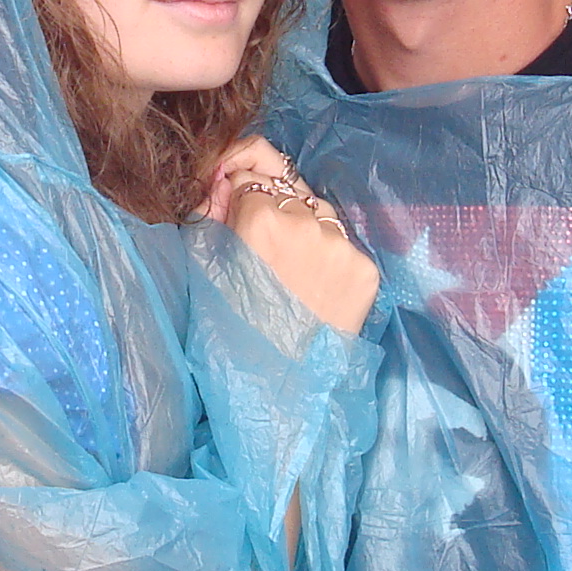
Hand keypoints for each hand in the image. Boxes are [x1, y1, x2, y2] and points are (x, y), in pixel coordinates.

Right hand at [206, 138, 377, 336]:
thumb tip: (223, 185)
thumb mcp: (205, 269)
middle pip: (287, 195)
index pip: (249, 181)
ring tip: (295, 273)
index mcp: (260, 221)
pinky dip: (331, 261)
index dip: (240, 202)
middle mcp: (305, 225)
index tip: (239, 223)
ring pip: (320, 214)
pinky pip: (345, 247)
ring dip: (307, 232)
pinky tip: (316, 288)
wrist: (280, 388)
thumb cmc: (231, 333)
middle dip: (275, 214)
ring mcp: (341, 246)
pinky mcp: (366, 269)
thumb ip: (210, 217)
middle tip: (268, 254)